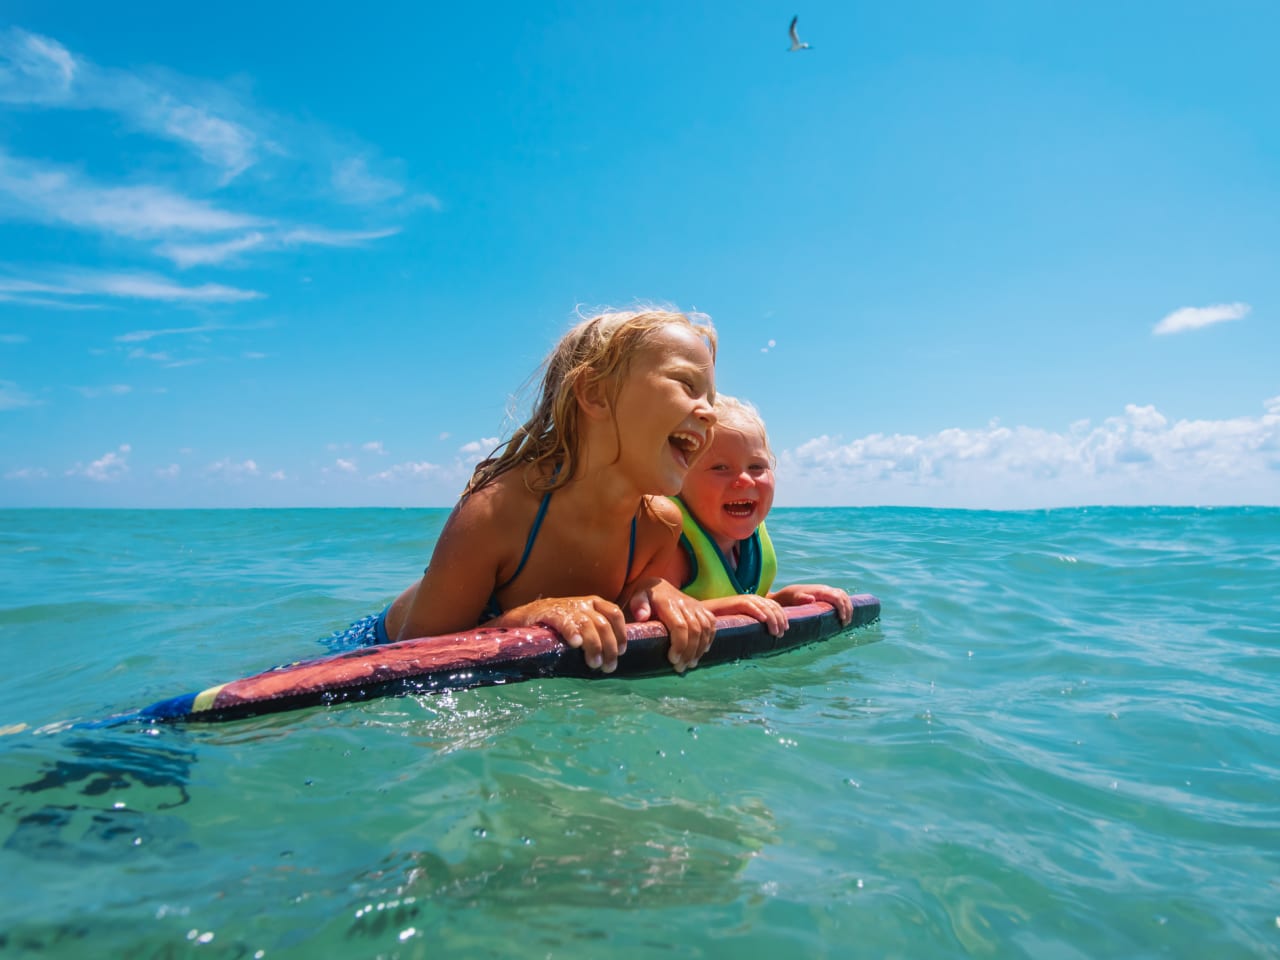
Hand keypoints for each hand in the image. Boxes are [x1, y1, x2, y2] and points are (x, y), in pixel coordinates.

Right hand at [493, 595, 627, 672]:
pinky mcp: (549, 613)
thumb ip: (595, 633)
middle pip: (604, 624)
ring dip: (594, 646)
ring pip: (588, 625)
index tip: (622, 651)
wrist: (523, 617)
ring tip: (594, 664)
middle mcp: (582, 604)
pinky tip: (575, 644)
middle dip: (609, 648)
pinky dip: (572, 632)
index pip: (614, 613)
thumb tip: (613, 655)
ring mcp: (566, 607)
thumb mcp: (579, 623)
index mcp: (592, 604)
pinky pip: (565, 622)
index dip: (621, 633)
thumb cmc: (555, 625)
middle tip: (607, 667)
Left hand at [626, 578, 716, 672]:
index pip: (680, 626)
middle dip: (689, 652)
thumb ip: (638, 605)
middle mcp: (685, 603)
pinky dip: (710, 638)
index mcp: (668, 603)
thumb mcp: (637, 598)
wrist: (657, 585)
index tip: (673, 660)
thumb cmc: (644, 597)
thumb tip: (642, 617)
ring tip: (690, 664)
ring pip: (705, 629)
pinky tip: (702, 651)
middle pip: (695, 631)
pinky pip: (711, 623)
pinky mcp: (701, 608)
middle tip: (680, 668)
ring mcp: (695, 605)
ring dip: (699, 649)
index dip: (680, 645)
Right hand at [705, 594, 788, 637]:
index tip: (786, 628)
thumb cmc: (728, 619)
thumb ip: (757, 623)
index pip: (775, 606)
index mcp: (758, 601)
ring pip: (764, 607)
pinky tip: (763, 620)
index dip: (783, 617)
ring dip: (772, 620)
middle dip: (779, 621)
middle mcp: (753, 599)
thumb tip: (770, 633)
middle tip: (781, 633)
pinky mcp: (736, 602)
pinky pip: (749, 606)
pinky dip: (757, 612)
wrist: (711, 612)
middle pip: (772, 607)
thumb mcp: (746, 620)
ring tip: (775, 631)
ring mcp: (745, 599)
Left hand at [770, 583, 853, 625]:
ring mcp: (828, 591)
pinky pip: (841, 597)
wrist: (792, 592)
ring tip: (846, 621)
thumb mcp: (796, 598)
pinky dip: (846, 605)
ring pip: (844, 596)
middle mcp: (826, 589)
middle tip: (845, 623)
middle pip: (843, 596)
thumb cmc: (794, 597)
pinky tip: (845, 615)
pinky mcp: (829, 594)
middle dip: (848, 609)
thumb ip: (802, 599)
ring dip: (848, 608)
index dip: (842, 607)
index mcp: (821, 591)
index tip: (842, 619)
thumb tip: (812, 599)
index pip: (837, 597)